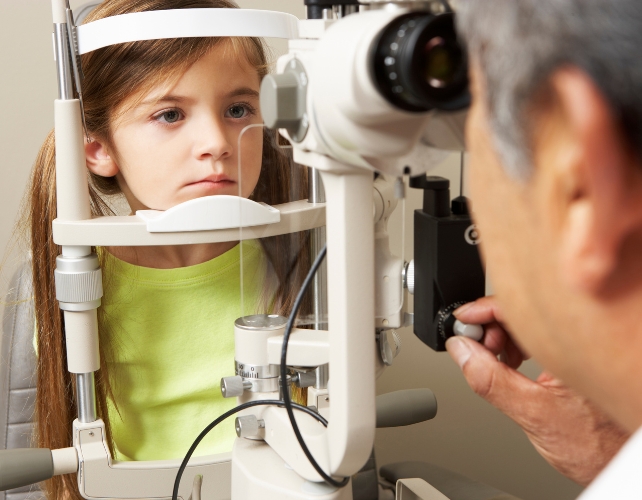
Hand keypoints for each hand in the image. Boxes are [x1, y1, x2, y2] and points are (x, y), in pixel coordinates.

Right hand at [446, 296, 629, 485]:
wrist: (624, 462)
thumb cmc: (599, 445)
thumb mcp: (533, 414)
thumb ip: (491, 380)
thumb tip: (461, 350)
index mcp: (574, 342)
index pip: (516, 307)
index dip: (482, 311)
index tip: (461, 321)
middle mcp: (579, 337)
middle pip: (519, 312)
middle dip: (490, 329)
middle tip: (477, 350)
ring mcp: (577, 344)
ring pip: (526, 323)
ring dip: (502, 339)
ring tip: (497, 363)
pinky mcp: (574, 352)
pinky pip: (538, 335)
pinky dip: (517, 346)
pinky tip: (513, 363)